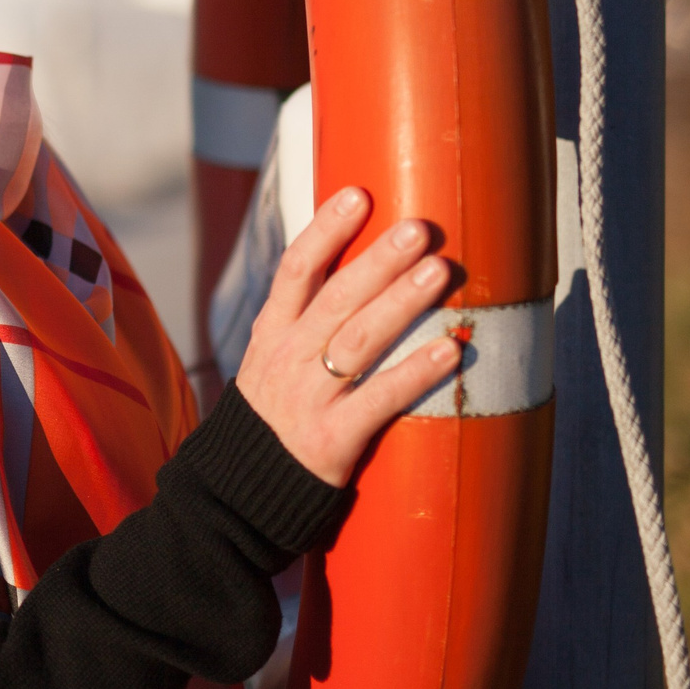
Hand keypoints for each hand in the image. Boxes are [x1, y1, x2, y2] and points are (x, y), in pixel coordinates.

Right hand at [234, 187, 458, 486]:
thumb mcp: (270, 362)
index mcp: (270, 334)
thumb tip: (361, 271)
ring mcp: (308, 399)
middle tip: (420, 228)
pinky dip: (415, 373)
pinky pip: (379, 400)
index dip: (326, 231)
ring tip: (440, 272)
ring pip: (358, 341)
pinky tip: (450, 351)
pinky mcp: (331, 440)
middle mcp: (286, 359)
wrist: (238, 494)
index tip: (358, 194)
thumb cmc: (272, 419)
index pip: (295, 270)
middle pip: (335, 299)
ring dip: (401, 303)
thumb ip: (306, 322)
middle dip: (378, 259)